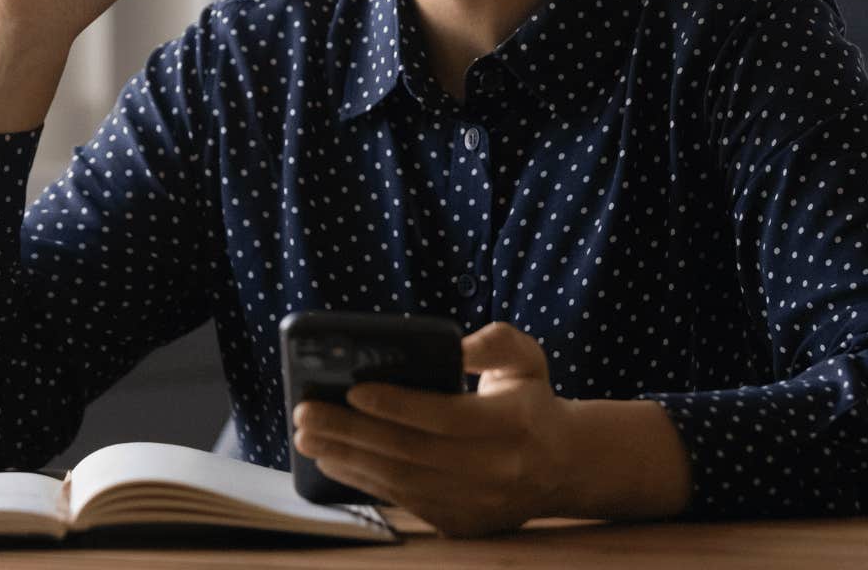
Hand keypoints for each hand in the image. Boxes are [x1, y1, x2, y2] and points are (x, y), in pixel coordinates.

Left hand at [290, 321, 572, 537]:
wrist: (562, 466)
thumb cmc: (529, 399)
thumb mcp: (525, 357)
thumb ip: (493, 342)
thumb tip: (454, 348)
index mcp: (515, 423)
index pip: (447, 417)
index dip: (398, 405)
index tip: (353, 389)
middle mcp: (498, 470)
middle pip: (412, 453)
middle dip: (351, 432)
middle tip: (305, 413)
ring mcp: (479, 504)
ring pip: (402, 482)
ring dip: (347, 459)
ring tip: (307, 437)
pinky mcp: (462, 524)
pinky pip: (404, 502)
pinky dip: (363, 481)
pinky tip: (334, 459)